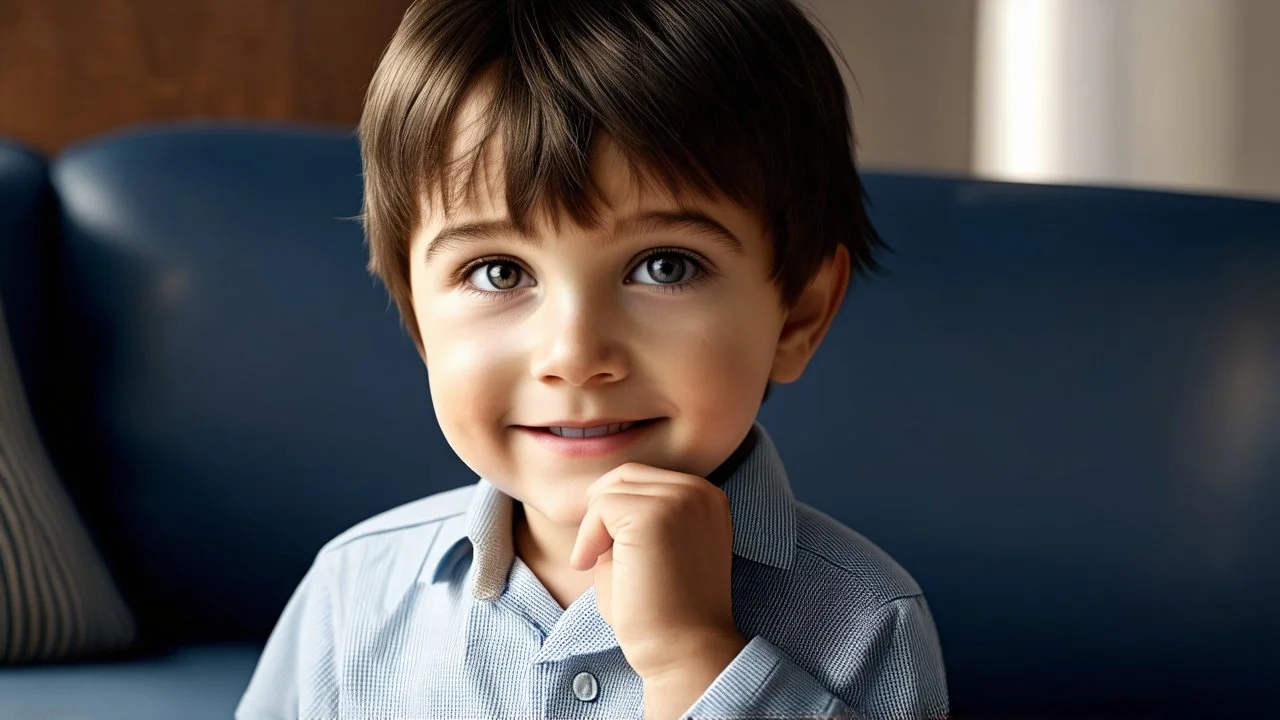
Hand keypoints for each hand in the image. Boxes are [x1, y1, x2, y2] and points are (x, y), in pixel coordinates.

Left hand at [568, 464, 747, 694]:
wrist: (684, 652)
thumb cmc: (663, 613)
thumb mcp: (653, 553)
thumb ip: (631, 521)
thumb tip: (594, 496)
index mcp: (707, 499)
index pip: (643, 480)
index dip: (612, 510)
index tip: (603, 549)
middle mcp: (700, 492)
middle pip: (625, 476)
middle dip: (599, 511)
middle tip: (591, 552)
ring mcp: (681, 500)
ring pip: (611, 489)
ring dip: (593, 526)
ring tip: (592, 563)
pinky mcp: (656, 514)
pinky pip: (601, 507)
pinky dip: (586, 537)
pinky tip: (586, 565)